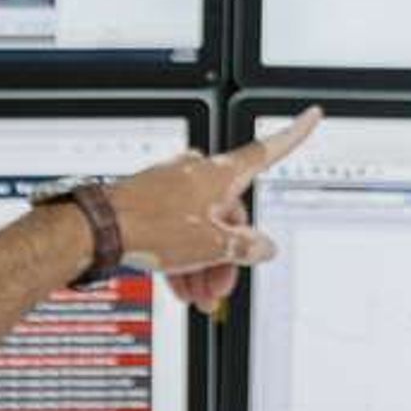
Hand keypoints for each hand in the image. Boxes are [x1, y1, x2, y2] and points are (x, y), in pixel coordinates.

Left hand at [111, 108, 325, 314]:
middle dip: (228, 254)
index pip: (267, 151)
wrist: (99, 230)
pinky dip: (184, 258)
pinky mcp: (152, 202)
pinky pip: (179, 230)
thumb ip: (244, 247)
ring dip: (204, 265)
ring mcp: (173, 187)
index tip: (312, 115)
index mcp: (219, 174)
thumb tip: (264, 247)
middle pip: (230, 215)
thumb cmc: (149, 226)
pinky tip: (181, 286)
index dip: (294, 134)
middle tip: (221, 286)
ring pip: (202, 227)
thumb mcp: (210, 245)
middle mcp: (198, 174)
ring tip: (198, 295)